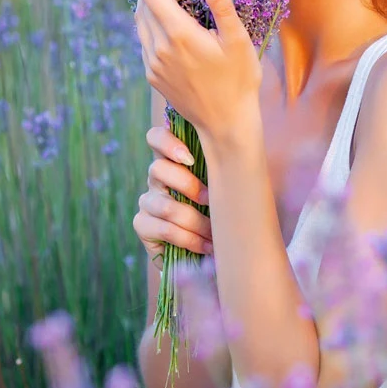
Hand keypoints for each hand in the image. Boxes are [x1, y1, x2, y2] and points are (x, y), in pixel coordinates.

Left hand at [131, 0, 261, 142]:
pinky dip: (150, 22)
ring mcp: (153, 63)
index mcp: (179, 35)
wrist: (226, 123)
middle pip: (142, 2)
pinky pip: (144, 40)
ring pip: (139, 21)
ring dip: (147, 0)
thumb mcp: (238, 41)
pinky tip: (167, 20)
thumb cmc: (239, 81)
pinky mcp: (152, 75)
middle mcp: (159, 48)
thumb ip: (223, 7)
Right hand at [133, 126, 212, 266]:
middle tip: (211, 200)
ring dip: (197, 221)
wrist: (205, 249)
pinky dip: (190, 239)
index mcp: (174, 159)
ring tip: (215, 232)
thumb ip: (224, 167)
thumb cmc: (222, 209)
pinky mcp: (142, 224)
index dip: (166, 142)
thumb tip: (244, 152)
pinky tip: (207, 245)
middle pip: (158, 169)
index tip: (189, 158)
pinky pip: (165, 229)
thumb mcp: (223, 186)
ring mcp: (147, 200)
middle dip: (189, 186)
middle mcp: (156, 177)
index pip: (156, 138)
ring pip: (166, 205)